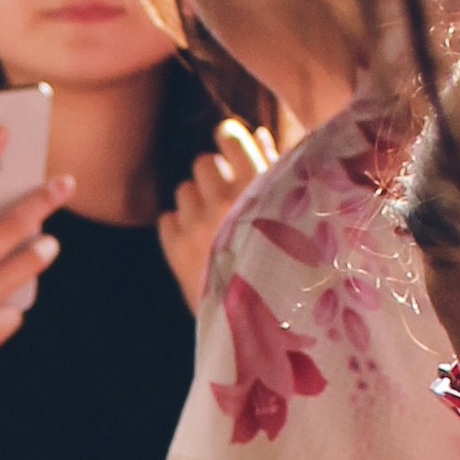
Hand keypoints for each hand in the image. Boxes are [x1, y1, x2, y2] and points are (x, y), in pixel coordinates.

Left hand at [157, 125, 274, 315]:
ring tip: (214, 226)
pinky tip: (198, 244)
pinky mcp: (176, 249)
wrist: (270, 324)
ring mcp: (197, 224)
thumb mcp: (292, 212)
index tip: (232, 148)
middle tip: (226, 198)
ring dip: (196, 202)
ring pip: (183, 190)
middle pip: (203, 162)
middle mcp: (225, 200)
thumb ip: (275, 169)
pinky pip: (167, 219)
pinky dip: (179, 228)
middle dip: (212, 176)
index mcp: (259, 186)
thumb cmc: (290, 263)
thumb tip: (257, 135)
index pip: (229, 137)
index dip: (229, 140)